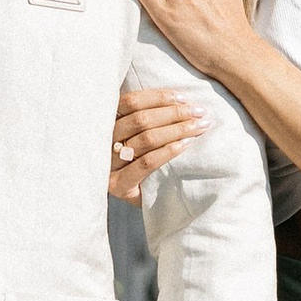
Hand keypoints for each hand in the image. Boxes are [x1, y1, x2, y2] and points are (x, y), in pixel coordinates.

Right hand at [107, 77, 209, 200]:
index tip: (184, 98)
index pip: (130, 102)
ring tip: (200, 126)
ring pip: (145, 139)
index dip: (158, 97)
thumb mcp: (138, 135)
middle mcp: (101, 142)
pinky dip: (168, 151)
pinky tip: (186, 144)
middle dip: (174, 113)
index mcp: (103, 123)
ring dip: (178, 129)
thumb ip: (148, 117)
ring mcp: (108, 165)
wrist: (144, 203)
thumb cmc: (143, 162)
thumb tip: (182, 98)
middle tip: (200, 112)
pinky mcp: (118, 185)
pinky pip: (147, 163)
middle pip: (139, 119)